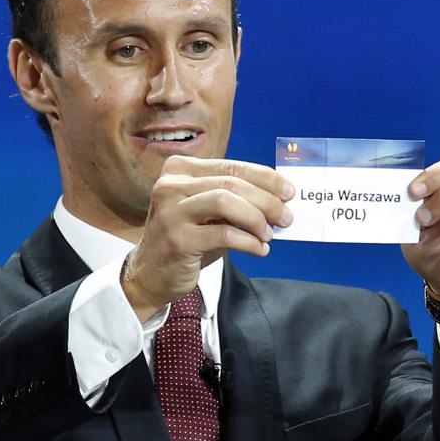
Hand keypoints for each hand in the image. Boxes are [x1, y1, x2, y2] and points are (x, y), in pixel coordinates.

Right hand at [122, 156, 293, 320]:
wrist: (150, 274)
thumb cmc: (186, 238)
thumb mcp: (208, 211)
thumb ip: (235, 198)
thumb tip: (279, 198)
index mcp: (180, 169)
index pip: (232, 166)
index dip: (265, 177)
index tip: (289, 191)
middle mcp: (171, 185)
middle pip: (232, 183)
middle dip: (267, 200)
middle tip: (286, 217)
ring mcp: (171, 211)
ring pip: (226, 202)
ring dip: (256, 219)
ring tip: (269, 234)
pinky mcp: (177, 239)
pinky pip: (223, 234)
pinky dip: (248, 242)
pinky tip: (260, 249)